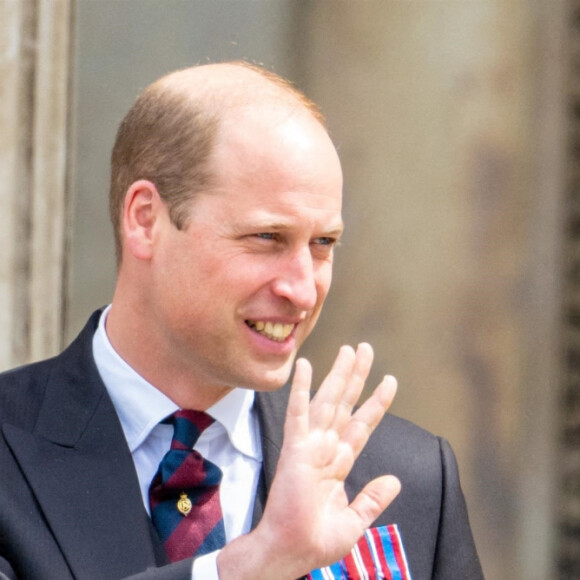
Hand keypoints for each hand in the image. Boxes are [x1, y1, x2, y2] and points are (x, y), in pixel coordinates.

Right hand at [218, 343, 399, 579]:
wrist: (291, 551)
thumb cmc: (316, 539)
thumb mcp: (355, 521)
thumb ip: (373, 498)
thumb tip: (393, 480)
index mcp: (339, 462)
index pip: (362, 424)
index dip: (377, 402)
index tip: (390, 380)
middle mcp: (326, 447)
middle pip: (346, 403)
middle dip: (357, 376)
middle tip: (365, 349)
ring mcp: (310, 445)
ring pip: (328, 401)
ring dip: (339, 375)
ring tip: (349, 350)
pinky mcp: (295, 448)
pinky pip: (299, 413)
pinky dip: (302, 390)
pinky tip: (306, 367)